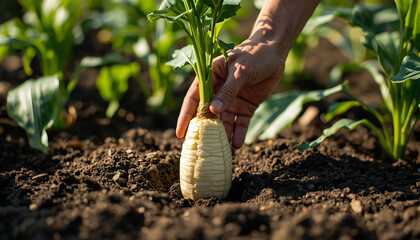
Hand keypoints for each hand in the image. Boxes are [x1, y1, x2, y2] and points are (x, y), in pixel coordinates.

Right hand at [176, 33, 284, 147]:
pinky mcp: (246, 106)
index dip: (186, 116)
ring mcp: (232, 100)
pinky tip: (236, 144)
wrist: (275, 52)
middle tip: (199, 147)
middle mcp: (219, 91)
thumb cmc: (254, 55)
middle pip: (207, 114)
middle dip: (204, 130)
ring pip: (225, 121)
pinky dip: (239, 133)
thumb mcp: (240, 72)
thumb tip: (213, 111)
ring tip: (221, 149)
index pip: (194, 99)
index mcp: (210, 78)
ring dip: (223, 135)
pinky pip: (240, 123)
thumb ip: (228, 92)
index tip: (180, 133)